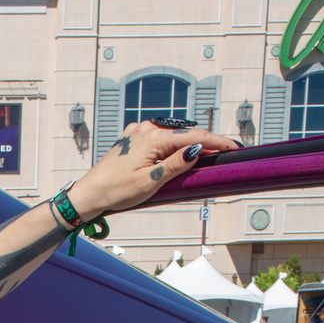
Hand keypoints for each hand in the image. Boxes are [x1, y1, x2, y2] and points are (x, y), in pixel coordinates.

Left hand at [68, 120, 240, 220]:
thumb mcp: (150, 182)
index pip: (193, 137)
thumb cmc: (116, 191)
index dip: (216, 142)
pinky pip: (160, 139)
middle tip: (225, 152)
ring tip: (206, 156)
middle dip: (205, 143)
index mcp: (153, 138)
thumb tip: (197, 150)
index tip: (233, 147)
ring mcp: (139, 132)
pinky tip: (181, 155)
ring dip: (189, 145)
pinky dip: (173, 146)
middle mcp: (146, 129)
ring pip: (173, 136)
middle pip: (184, 134)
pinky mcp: (133, 139)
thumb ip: (176, 165)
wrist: (90, 193)